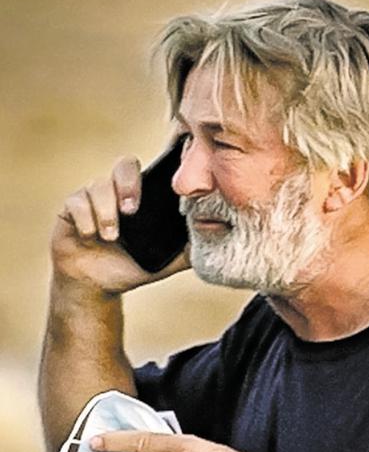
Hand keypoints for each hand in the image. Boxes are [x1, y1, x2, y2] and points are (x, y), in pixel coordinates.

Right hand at [51, 153, 189, 294]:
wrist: (97, 286)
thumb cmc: (131, 267)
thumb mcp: (165, 261)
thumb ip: (187, 250)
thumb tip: (215, 239)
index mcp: (142, 197)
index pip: (151, 169)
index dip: (159, 164)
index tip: (168, 179)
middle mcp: (117, 191)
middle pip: (124, 165)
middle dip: (128, 185)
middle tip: (132, 210)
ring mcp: (93, 197)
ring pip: (98, 186)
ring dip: (106, 212)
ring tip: (111, 236)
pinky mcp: (71, 208)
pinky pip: (77, 203)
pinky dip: (86, 220)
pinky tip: (90, 236)